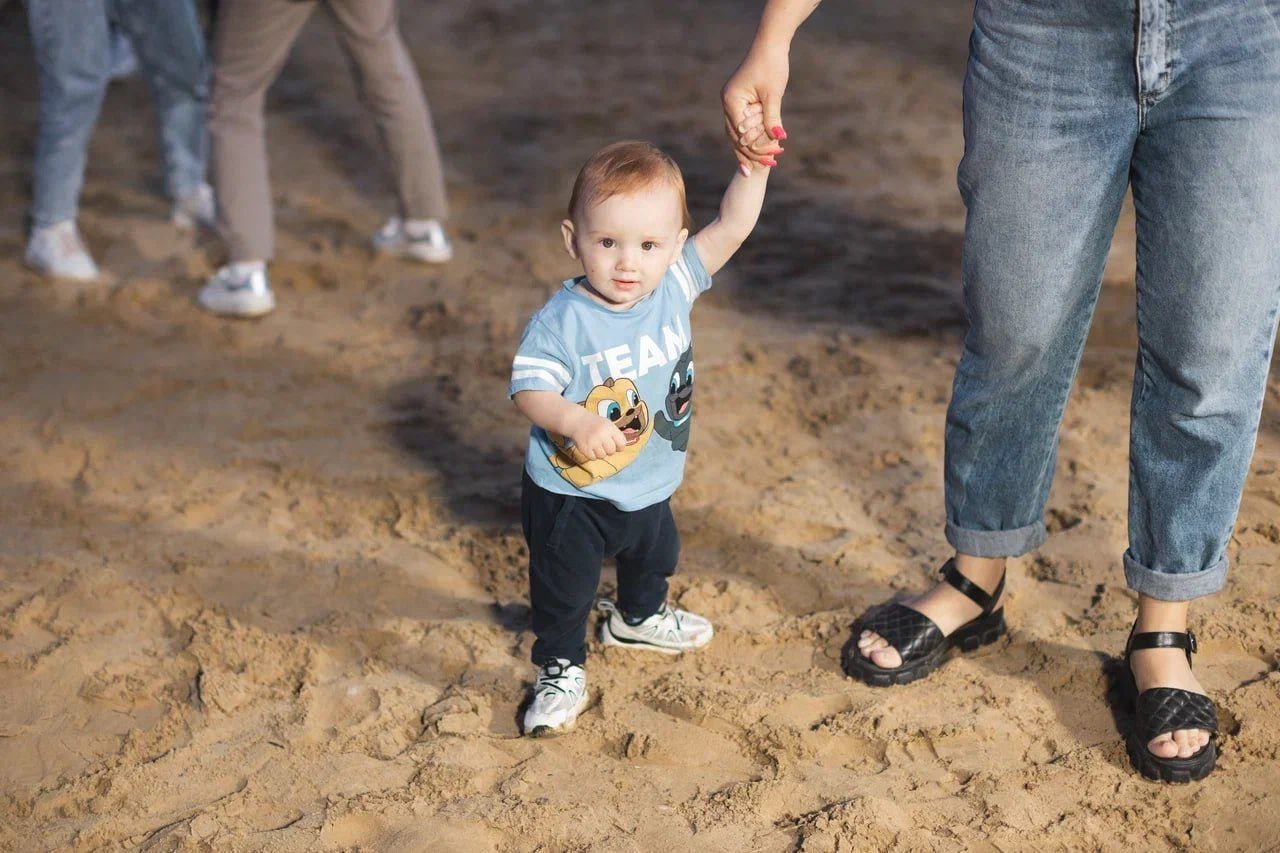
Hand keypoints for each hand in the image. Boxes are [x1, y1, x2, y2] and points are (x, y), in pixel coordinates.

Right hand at [565, 410, 627, 460]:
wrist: (577, 421)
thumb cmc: (595, 423)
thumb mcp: (608, 424)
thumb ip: (616, 434)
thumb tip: (623, 447)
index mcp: (610, 428)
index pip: (622, 443)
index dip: (619, 446)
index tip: (615, 444)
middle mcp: (602, 435)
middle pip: (612, 451)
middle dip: (609, 450)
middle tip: (603, 444)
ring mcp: (593, 442)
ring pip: (602, 456)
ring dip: (600, 453)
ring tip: (596, 445)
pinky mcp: (585, 448)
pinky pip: (593, 458)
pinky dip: (592, 455)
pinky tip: (590, 447)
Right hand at [721, 45, 789, 172]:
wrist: (770, 45)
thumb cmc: (772, 65)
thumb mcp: (774, 94)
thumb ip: (772, 117)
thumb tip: (778, 138)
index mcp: (731, 100)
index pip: (740, 133)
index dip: (754, 149)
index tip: (768, 162)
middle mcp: (727, 102)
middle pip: (735, 136)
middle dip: (752, 152)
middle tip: (769, 166)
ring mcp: (731, 102)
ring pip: (737, 133)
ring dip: (751, 147)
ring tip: (764, 164)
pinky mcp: (739, 101)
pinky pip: (742, 124)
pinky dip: (752, 136)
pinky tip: (761, 147)